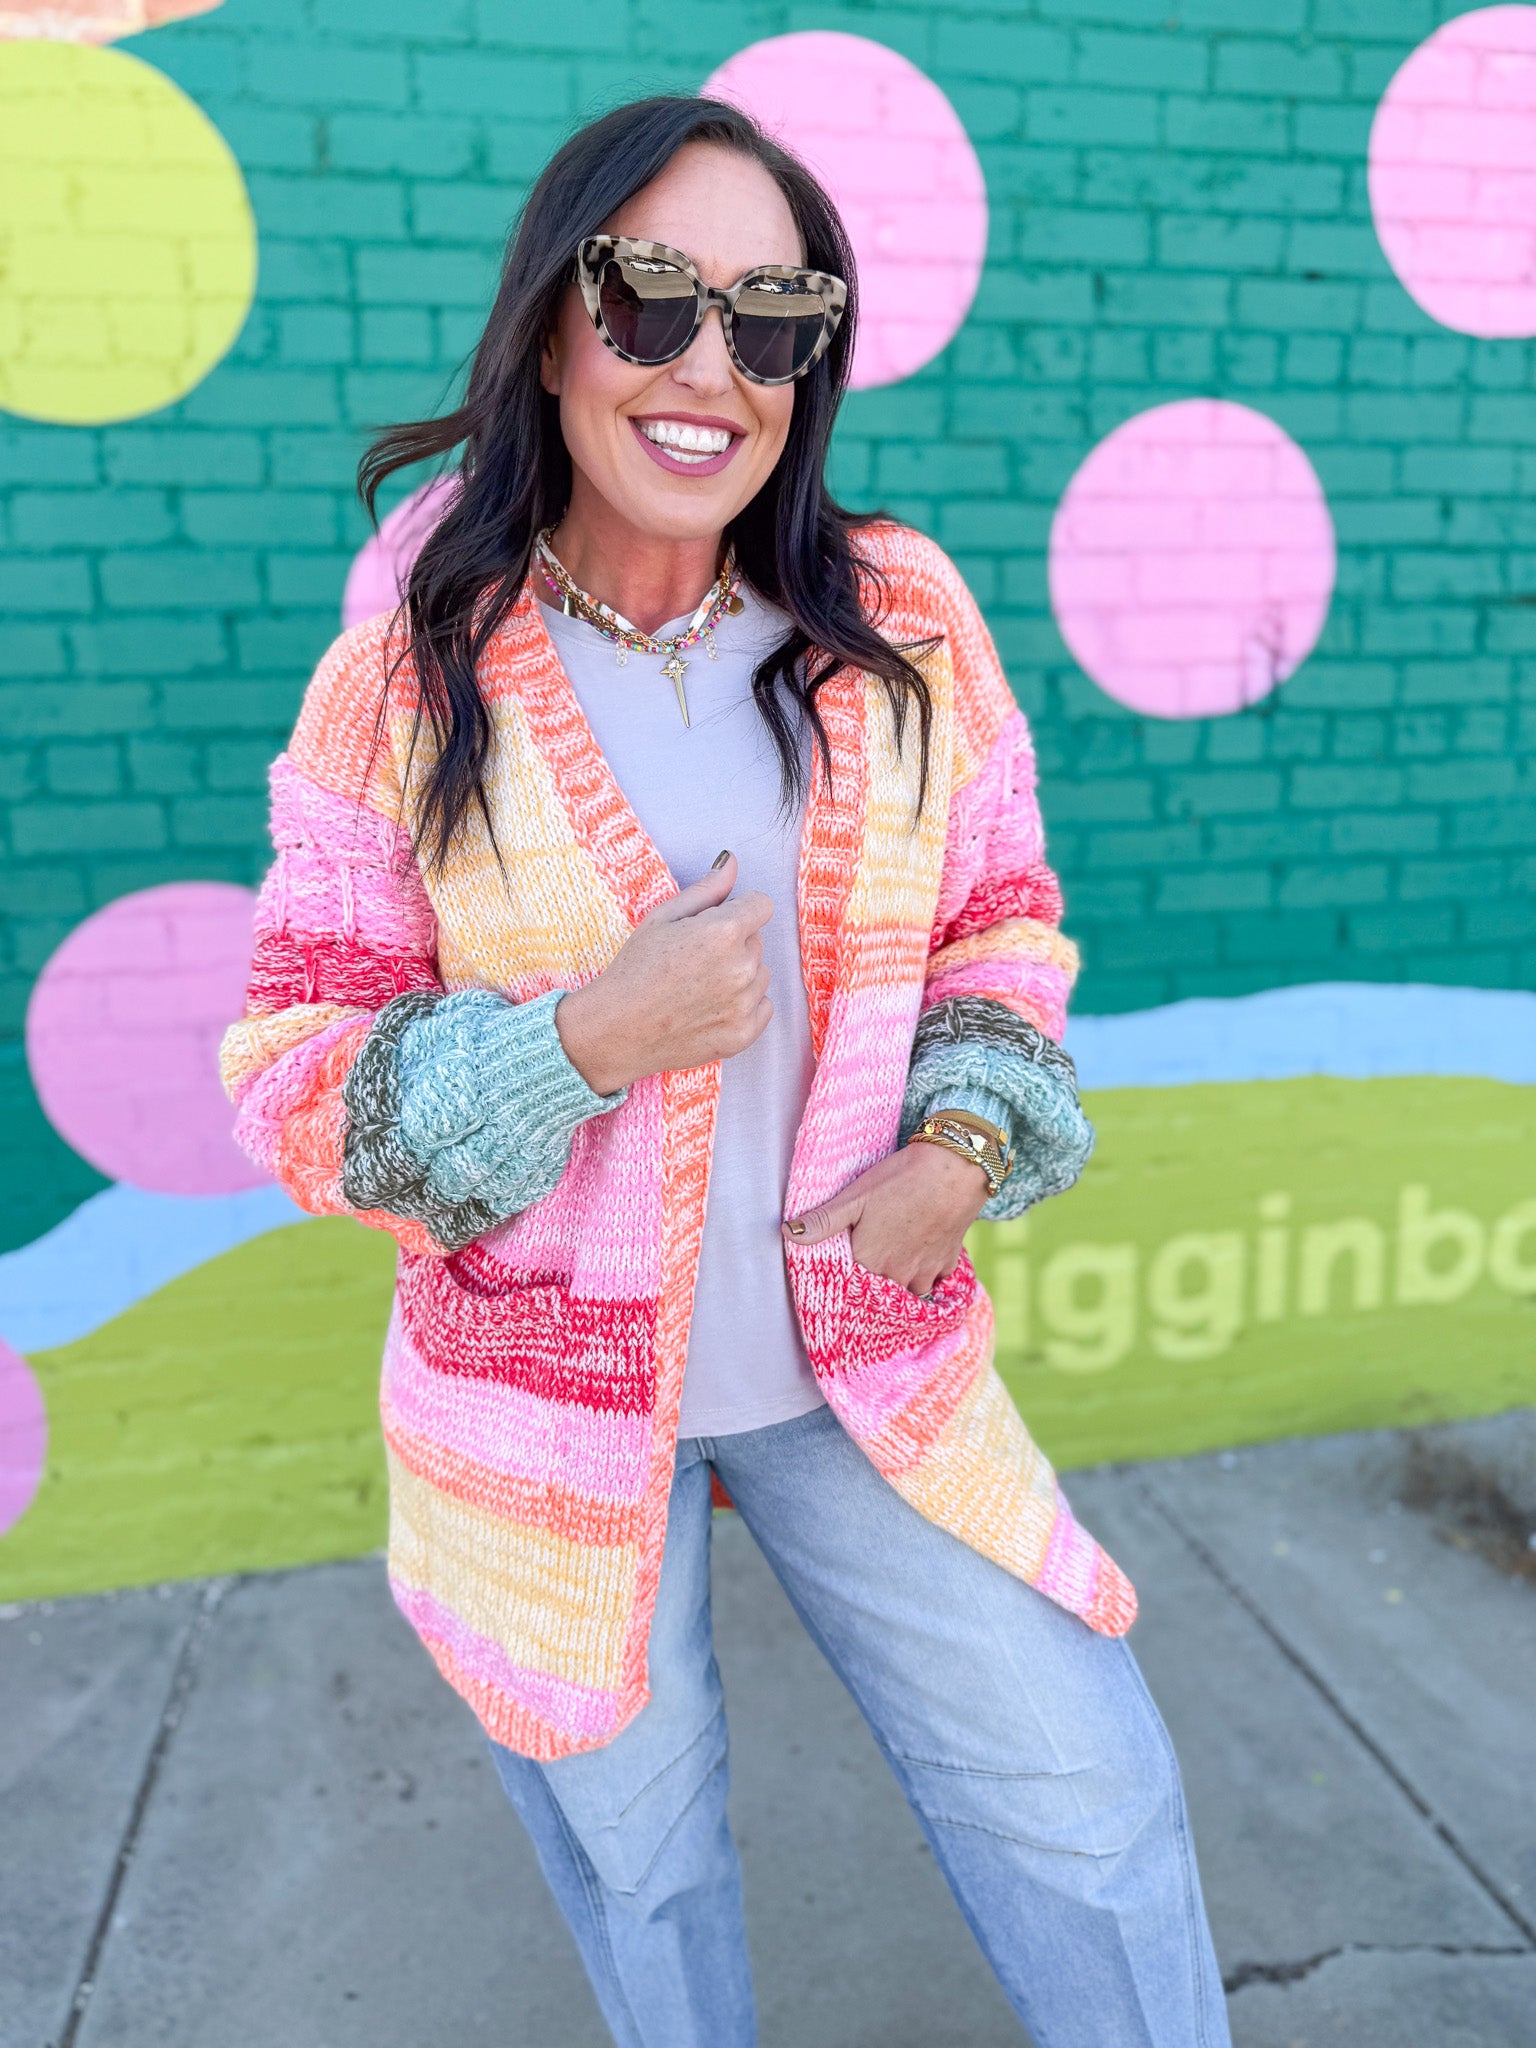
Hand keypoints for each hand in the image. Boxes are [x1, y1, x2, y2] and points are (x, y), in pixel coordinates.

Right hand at [555, 852, 772, 1094]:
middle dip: (734, 944)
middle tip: (693, 960)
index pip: (761, 905)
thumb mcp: (662, 918)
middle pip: (757, 941)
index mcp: (723, 932)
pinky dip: (743, 1006)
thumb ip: (706, 889)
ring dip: (739, 975)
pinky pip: (762, 1007)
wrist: (615, 1030)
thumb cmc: (633, 969)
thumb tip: (732, 862)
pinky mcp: (744, 1034)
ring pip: (760, 974)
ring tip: (698, 986)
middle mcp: (741, 967)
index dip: (738, 910)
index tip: (715, 923)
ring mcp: (744, 1004)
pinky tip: (708, 1008)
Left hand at [782, 1140, 989, 1296]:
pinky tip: (920, 1258)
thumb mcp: (854, 1197)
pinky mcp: (947, 1263)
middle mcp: (897, 1276)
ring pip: (908, 1290)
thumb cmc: (900, 1181)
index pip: (849, 1287)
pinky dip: (926, 1274)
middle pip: (879, 1291)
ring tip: (892, 1264)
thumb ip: (822, 1221)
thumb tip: (788, 1233)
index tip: (842, 1271)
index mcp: (870, 1263)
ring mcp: (925, 1273)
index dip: (845, 1280)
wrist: (954, 1169)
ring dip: (899, 1282)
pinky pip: (934, 1281)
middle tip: (869, 1263)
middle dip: (872, 1283)